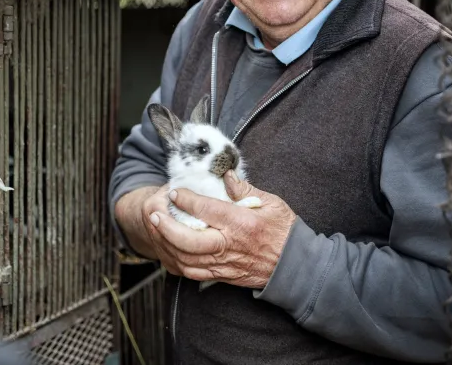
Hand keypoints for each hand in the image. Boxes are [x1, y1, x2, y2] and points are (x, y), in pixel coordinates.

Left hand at [147, 171, 296, 288]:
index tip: (175, 192)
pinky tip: (169, 250)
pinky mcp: (223, 276)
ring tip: (156, 230)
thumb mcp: (272, 202)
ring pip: (186, 259)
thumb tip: (226, 175)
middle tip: (154, 213)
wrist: (296, 267)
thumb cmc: (286, 231)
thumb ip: (245, 189)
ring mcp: (225, 264)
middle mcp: (230, 245)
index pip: (206, 210)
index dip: (186, 199)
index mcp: (242, 223)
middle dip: (166, 227)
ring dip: (167, 245)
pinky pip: (193, 273)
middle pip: (188, 241)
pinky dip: (177, 262)